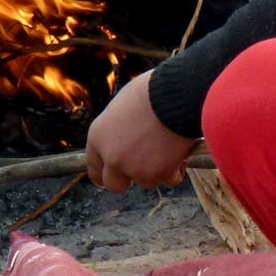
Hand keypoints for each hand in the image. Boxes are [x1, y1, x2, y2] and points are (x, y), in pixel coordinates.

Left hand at [86, 71, 196, 192]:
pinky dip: (176, 169)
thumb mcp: (122, 105)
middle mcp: (112, 157)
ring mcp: (135, 169)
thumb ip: (118, 128)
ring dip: (155, 171)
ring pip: (145, 181)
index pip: (94, 167)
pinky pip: (169, 179)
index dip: (104, 172)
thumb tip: (127, 135)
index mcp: (98, 137)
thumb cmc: (151, 91)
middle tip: (142, 168)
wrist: (176, 97)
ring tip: (167, 148)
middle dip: (127, 178)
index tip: (111, 175)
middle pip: (114, 184)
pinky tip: (181, 152)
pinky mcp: (159, 174)